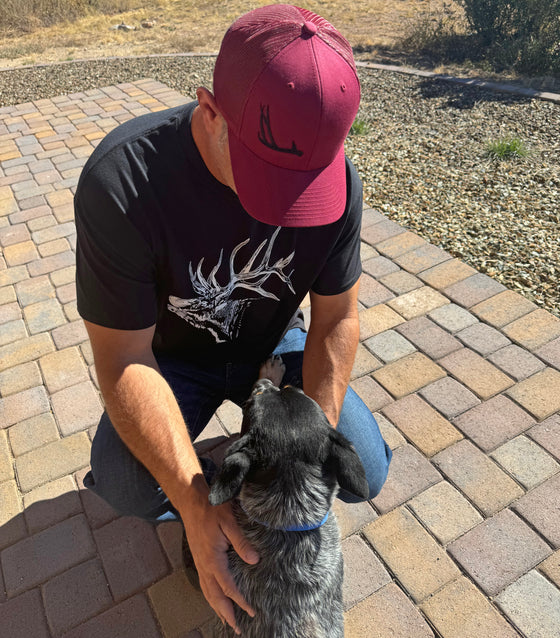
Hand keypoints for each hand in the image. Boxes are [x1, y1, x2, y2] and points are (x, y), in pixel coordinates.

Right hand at [181, 486, 258, 633]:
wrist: (191, 501)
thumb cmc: (212, 509)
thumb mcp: (229, 522)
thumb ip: (241, 542)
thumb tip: (255, 560)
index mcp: (213, 559)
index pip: (228, 587)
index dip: (240, 601)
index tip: (252, 612)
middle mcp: (204, 565)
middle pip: (215, 596)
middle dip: (227, 613)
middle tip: (238, 628)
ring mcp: (200, 563)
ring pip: (208, 592)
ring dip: (218, 608)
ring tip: (228, 621)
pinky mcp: (199, 558)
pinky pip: (204, 584)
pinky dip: (211, 596)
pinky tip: (216, 599)